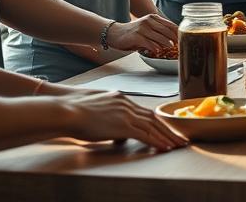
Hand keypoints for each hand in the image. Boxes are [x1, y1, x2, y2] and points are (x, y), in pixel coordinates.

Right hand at [60, 90, 187, 149]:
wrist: (66, 111)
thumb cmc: (74, 113)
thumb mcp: (96, 112)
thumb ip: (109, 120)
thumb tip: (115, 133)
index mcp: (120, 98)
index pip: (145, 111)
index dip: (157, 122)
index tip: (167, 129)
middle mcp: (126, 103)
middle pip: (154, 117)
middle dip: (168, 129)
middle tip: (180, 138)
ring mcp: (126, 113)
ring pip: (153, 126)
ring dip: (167, 137)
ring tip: (178, 145)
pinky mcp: (123, 125)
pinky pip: (145, 135)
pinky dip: (157, 141)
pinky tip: (165, 147)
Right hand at [106, 13, 177, 53]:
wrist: (115, 33)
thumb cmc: (133, 33)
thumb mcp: (147, 29)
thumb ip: (158, 32)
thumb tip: (174, 41)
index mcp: (153, 18)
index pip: (170, 24)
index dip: (178, 33)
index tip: (184, 39)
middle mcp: (149, 21)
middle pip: (167, 31)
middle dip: (175, 39)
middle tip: (180, 46)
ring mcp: (142, 28)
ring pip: (159, 37)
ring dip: (167, 44)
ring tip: (171, 48)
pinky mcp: (136, 36)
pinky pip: (149, 43)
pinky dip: (155, 47)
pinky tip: (158, 51)